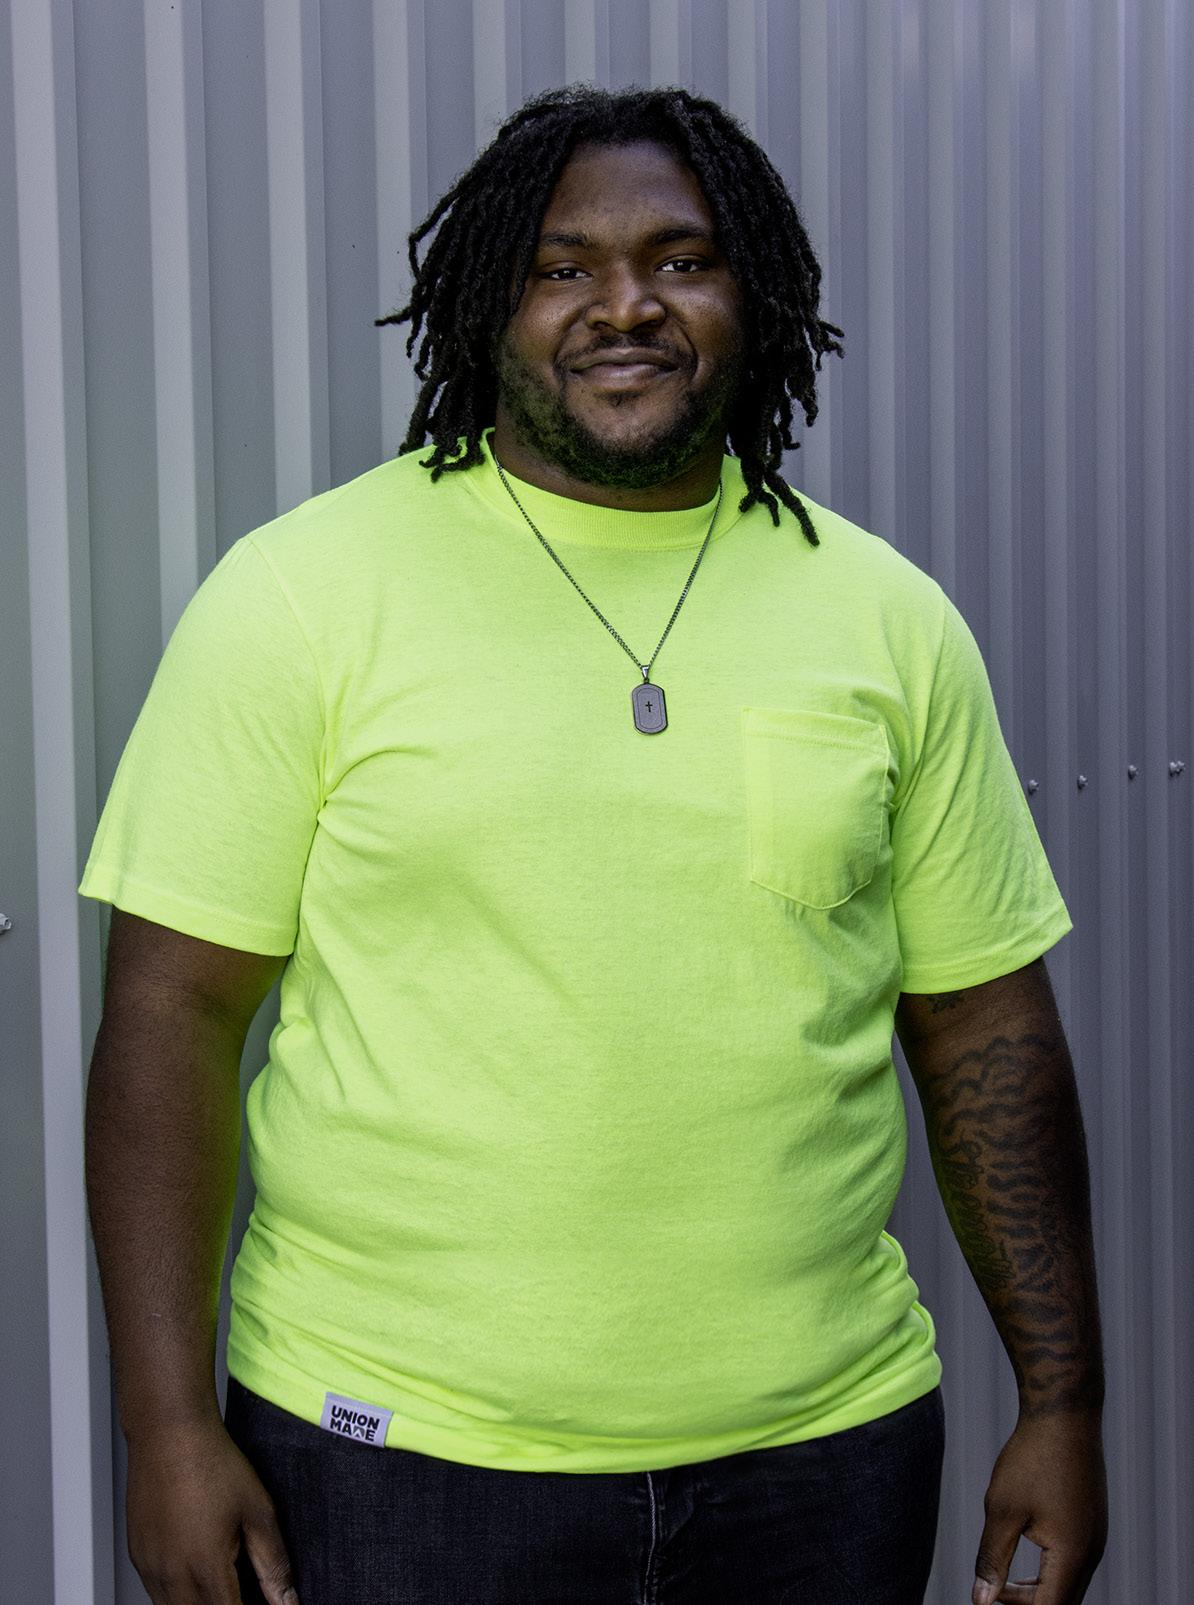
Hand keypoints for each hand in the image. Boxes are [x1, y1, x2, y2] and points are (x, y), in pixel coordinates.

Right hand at [125, 1416, 299, 1603]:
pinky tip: (199, 1570)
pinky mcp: (138, 1557)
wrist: (168, 1431)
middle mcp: (171, 1575)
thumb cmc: (211, 1462)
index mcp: (205, 1567)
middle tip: (246, 1592)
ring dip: (201, 1604)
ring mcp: (150, 1568)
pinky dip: (180, 1593)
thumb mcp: (257, 1510)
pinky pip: (158, 1592)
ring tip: (226, 1580)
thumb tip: (287, 1601)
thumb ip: (272, 1564)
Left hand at [971, 1409, 1106, 1604]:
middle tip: (993, 1593)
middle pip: (1064, 1600)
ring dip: (1040, 1588)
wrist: (1063, 1413)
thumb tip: (981, 1600)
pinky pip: (1075, 1561)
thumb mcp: (1002, 1509)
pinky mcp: (1092, 1521)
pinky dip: (1051, 1569)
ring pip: (1070, 1582)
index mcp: (1073, 1554)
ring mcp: (1096, 1536)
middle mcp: (1092, 1551)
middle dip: (1029, 1603)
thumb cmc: (1032, 1458)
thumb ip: (993, 1559)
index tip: (987, 1598)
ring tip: (1005, 1581)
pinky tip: (1026, 1549)